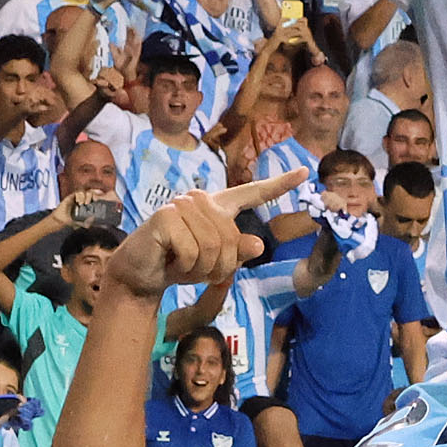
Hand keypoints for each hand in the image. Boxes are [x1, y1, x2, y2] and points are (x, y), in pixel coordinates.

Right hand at [108, 167, 308, 293]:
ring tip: (182, 265)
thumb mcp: (215, 262)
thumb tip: (257, 244)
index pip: (252, 193)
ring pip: (214, 248)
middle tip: (196, 268)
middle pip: (232, 240)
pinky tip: (171, 262)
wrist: (141, 274)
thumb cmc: (180, 263)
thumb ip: (237, 252)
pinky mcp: (166, 216)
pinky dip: (185, 267)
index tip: (305, 172)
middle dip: (218, 266)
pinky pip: (193, 252)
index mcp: (218, 206)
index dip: (279, 184)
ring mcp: (182, 204)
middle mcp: (201, 199)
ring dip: (200, 269)